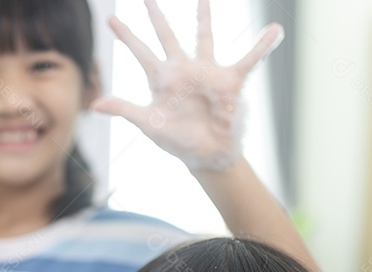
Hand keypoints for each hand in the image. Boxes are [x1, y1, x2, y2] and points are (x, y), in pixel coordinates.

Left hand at [92, 0, 282, 170]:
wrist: (206, 155)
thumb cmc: (177, 140)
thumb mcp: (148, 123)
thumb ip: (124, 109)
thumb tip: (96, 103)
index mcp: (161, 80)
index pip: (140, 52)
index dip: (126, 36)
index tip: (111, 18)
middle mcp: (183, 71)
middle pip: (167, 36)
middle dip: (156, 17)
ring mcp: (206, 73)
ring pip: (205, 38)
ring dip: (204, 18)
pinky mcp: (229, 82)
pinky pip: (249, 60)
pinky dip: (262, 47)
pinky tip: (275, 30)